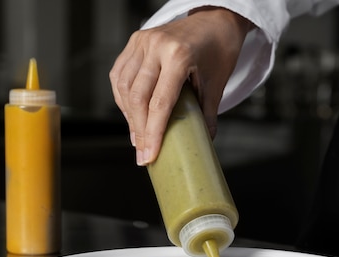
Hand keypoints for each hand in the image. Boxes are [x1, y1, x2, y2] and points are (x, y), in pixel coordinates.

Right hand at [109, 7, 251, 164]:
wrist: (216, 20)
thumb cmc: (219, 50)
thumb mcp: (216, 85)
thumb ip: (207, 116)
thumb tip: (202, 144)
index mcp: (179, 56)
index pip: (159, 103)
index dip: (152, 133)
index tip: (149, 155)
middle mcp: (156, 45)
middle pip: (138, 97)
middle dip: (139, 130)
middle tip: (143, 153)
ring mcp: (142, 41)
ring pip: (125, 87)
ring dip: (129, 116)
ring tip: (138, 137)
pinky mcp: (135, 41)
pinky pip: (120, 74)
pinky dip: (123, 97)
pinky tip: (131, 114)